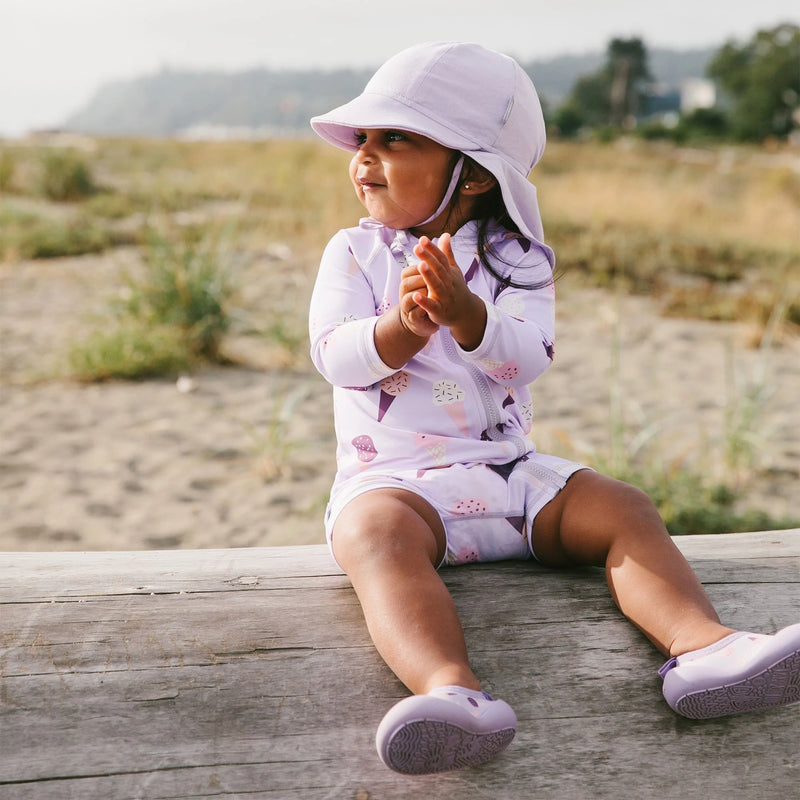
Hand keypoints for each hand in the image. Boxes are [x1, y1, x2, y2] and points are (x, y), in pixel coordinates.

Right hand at [398, 261, 438, 337]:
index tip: (429, 263)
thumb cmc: (428, 294)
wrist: (425, 319)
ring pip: (409, 295)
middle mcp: (407, 292)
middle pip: (409, 281)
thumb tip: (446, 235)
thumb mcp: (434, 274)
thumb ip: (439, 256)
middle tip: (430, 271)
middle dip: (421, 275)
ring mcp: (408, 305)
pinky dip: (419, 304)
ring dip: (420, 290)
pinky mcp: (413, 317)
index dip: (421, 267)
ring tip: (428, 286)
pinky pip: (415, 311)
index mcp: (410, 280)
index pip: (410, 270)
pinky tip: (419, 298)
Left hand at [411, 234, 485, 349]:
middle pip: (438, 269)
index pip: (441, 258)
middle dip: (428, 258)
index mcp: (449, 273)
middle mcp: (448, 283)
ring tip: (420, 265)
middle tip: (417, 247)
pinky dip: (424, 301)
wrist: (465, 312)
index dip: (432, 249)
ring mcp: (444, 297)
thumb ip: (447, 253)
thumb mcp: (453, 270)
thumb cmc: (456, 288)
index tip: (422, 239)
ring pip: (436, 285)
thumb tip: (445, 234)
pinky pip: (432, 306)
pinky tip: (416, 295)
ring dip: (428, 276)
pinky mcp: (439, 310)